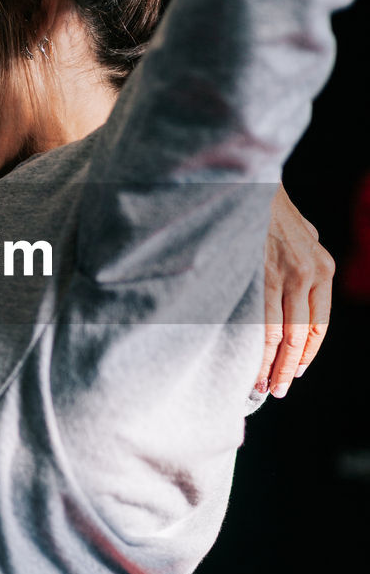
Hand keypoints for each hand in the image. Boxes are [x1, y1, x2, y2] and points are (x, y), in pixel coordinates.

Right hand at [257, 184, 334, 396]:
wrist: (249, 183)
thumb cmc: (269, 209)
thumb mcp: (303, 234)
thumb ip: (305, 263)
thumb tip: (301, 288)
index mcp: (324, 269)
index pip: (320, 326)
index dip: (308, 354)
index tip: (297, 371)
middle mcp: (312, 275)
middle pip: (304, 337)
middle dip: (291, 368)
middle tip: (280, 390)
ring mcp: (288, 277)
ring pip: (285, 335)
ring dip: (274, 365)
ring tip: (265, 387)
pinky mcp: (264, 276)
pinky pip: (264, 322)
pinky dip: (260, 349)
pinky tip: (254, 365)